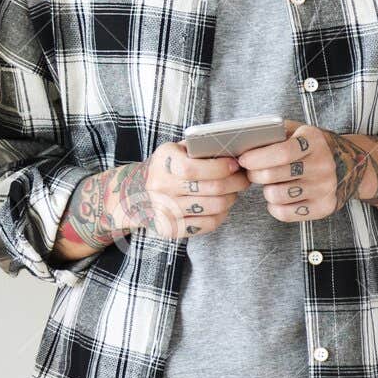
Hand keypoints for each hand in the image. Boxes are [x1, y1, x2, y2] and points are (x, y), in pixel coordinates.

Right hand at [56, 145, 248, 255]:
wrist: (134, 194)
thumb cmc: (164, 169)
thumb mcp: (174, 151)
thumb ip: (199, 149)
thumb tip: (233, 152)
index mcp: (162, 163)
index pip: (194, 168)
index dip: (221, 167)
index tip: (235, 165)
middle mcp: (160, 187)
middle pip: (211, 188)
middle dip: (236, 183)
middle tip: (243, 180)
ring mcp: (164, 210)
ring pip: (214, 207)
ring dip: (231, 199)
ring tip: (232, 193)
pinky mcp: (170, 228)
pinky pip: (208, 224)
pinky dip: (221, 215)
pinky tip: (221, 207)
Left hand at [238, 122, 377, 221]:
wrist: (349, 164)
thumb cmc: (310, 146)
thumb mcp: (296, 130)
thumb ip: (272, 133)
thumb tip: (241, 143)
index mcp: (314, 141)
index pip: (280, 153)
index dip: (256, 158)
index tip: (243, 160)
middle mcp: (323, 165)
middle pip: (273, 175)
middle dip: (254, 174)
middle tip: (252, 172)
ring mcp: (326, 188)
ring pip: (276, 196)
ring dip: (266, 191)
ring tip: (270, 184)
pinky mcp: (325, 208)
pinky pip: (285, 213)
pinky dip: (274, 207)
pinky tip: (279, 197)